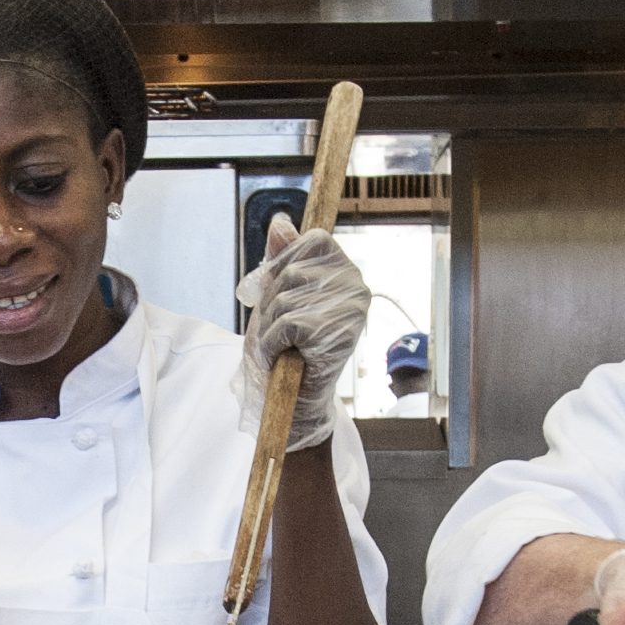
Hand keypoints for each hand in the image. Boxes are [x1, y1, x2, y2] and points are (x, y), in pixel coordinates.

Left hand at [232, 215, 368, 450]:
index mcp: (346, 273)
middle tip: (280, 332)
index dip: (283, 266)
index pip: (311, 240)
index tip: (281, 297)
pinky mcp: (333, 334)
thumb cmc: (286, 349)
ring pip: (284, 297)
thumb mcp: (277, 296)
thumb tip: (280, 222)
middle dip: (271, 302)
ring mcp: (348, 312)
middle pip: (291, 270)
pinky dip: (271, 344)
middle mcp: (356, 288)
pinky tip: (281, 358)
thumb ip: (281, 259)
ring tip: (282, 347)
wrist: (293, 403)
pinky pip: (284, 324)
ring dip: (269, 326)